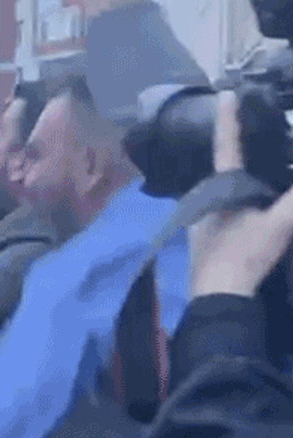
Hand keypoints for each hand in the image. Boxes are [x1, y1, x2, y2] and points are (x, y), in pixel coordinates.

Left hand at [189, 90, 292, 297]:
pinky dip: (244, 198)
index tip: (227, 93)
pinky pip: (229, 207)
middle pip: (228, 167)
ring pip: (228, 189)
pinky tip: (256, 202)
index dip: (230, 119)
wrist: (217, 299)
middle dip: (241, 148)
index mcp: (220, 188)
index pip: (227, 145)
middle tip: (256, 126)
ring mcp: (205, 219)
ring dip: (244, 176)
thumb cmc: (242, 256)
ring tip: (263, 162)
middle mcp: (207, 199)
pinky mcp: (209, 238)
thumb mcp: (278, 224)